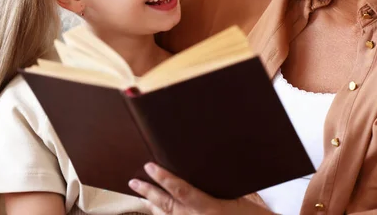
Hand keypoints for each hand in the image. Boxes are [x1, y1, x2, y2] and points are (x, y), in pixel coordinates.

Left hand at [128, 163, 274, 214]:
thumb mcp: (243, 198)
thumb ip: (220, 187)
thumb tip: (204, 171)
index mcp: (211, 209)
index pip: (180, 191)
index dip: (163, 178)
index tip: (149, 166)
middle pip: (166, 207)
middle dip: (149, 193)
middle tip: (134, 181)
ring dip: (154, 207)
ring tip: (142, 196)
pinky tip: (159, 212)